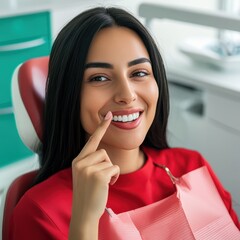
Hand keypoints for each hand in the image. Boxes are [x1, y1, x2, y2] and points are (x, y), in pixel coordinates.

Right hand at [69, 111, 119, 238]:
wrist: (84, 213)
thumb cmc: (88, 193)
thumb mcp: (84, 174)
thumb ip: (90, 162)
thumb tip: (103, 154)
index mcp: (77, 160)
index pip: (91, 140)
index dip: (101, 127)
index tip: (109, 115)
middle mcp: (80, 162)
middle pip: (103, 152)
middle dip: (106, 164)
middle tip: (101, 177)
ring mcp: (88, 169)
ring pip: (109, 160)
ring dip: (110, 171)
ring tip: (103, 182)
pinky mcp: (98, 175)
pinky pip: (115, 168)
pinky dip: (115, 176)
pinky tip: (107, 185)